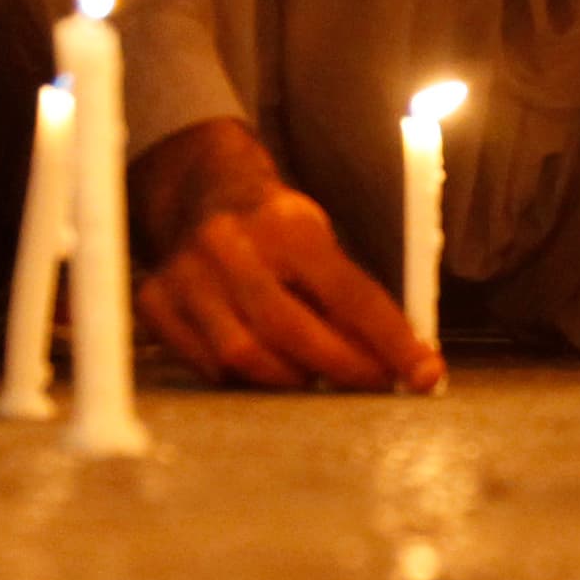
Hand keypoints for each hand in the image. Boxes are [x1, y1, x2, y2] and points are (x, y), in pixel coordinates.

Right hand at [129, 117, 442, 391]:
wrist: (201, 194)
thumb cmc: (278, 229)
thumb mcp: (321, 241)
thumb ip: (354, 297)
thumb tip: (406, 362)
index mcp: (285, 224)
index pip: (349, 293)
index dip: (391, 340)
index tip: (425, 374)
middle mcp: (229, 246)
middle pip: (292, 330)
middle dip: (345, 369)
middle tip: (377, 385)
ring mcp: (184, 275)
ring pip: (244, 355)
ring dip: (292, 380)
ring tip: (319, 379)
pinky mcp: (154, 302)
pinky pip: (206, 364)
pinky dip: (244, 377)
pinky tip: (266, 367)